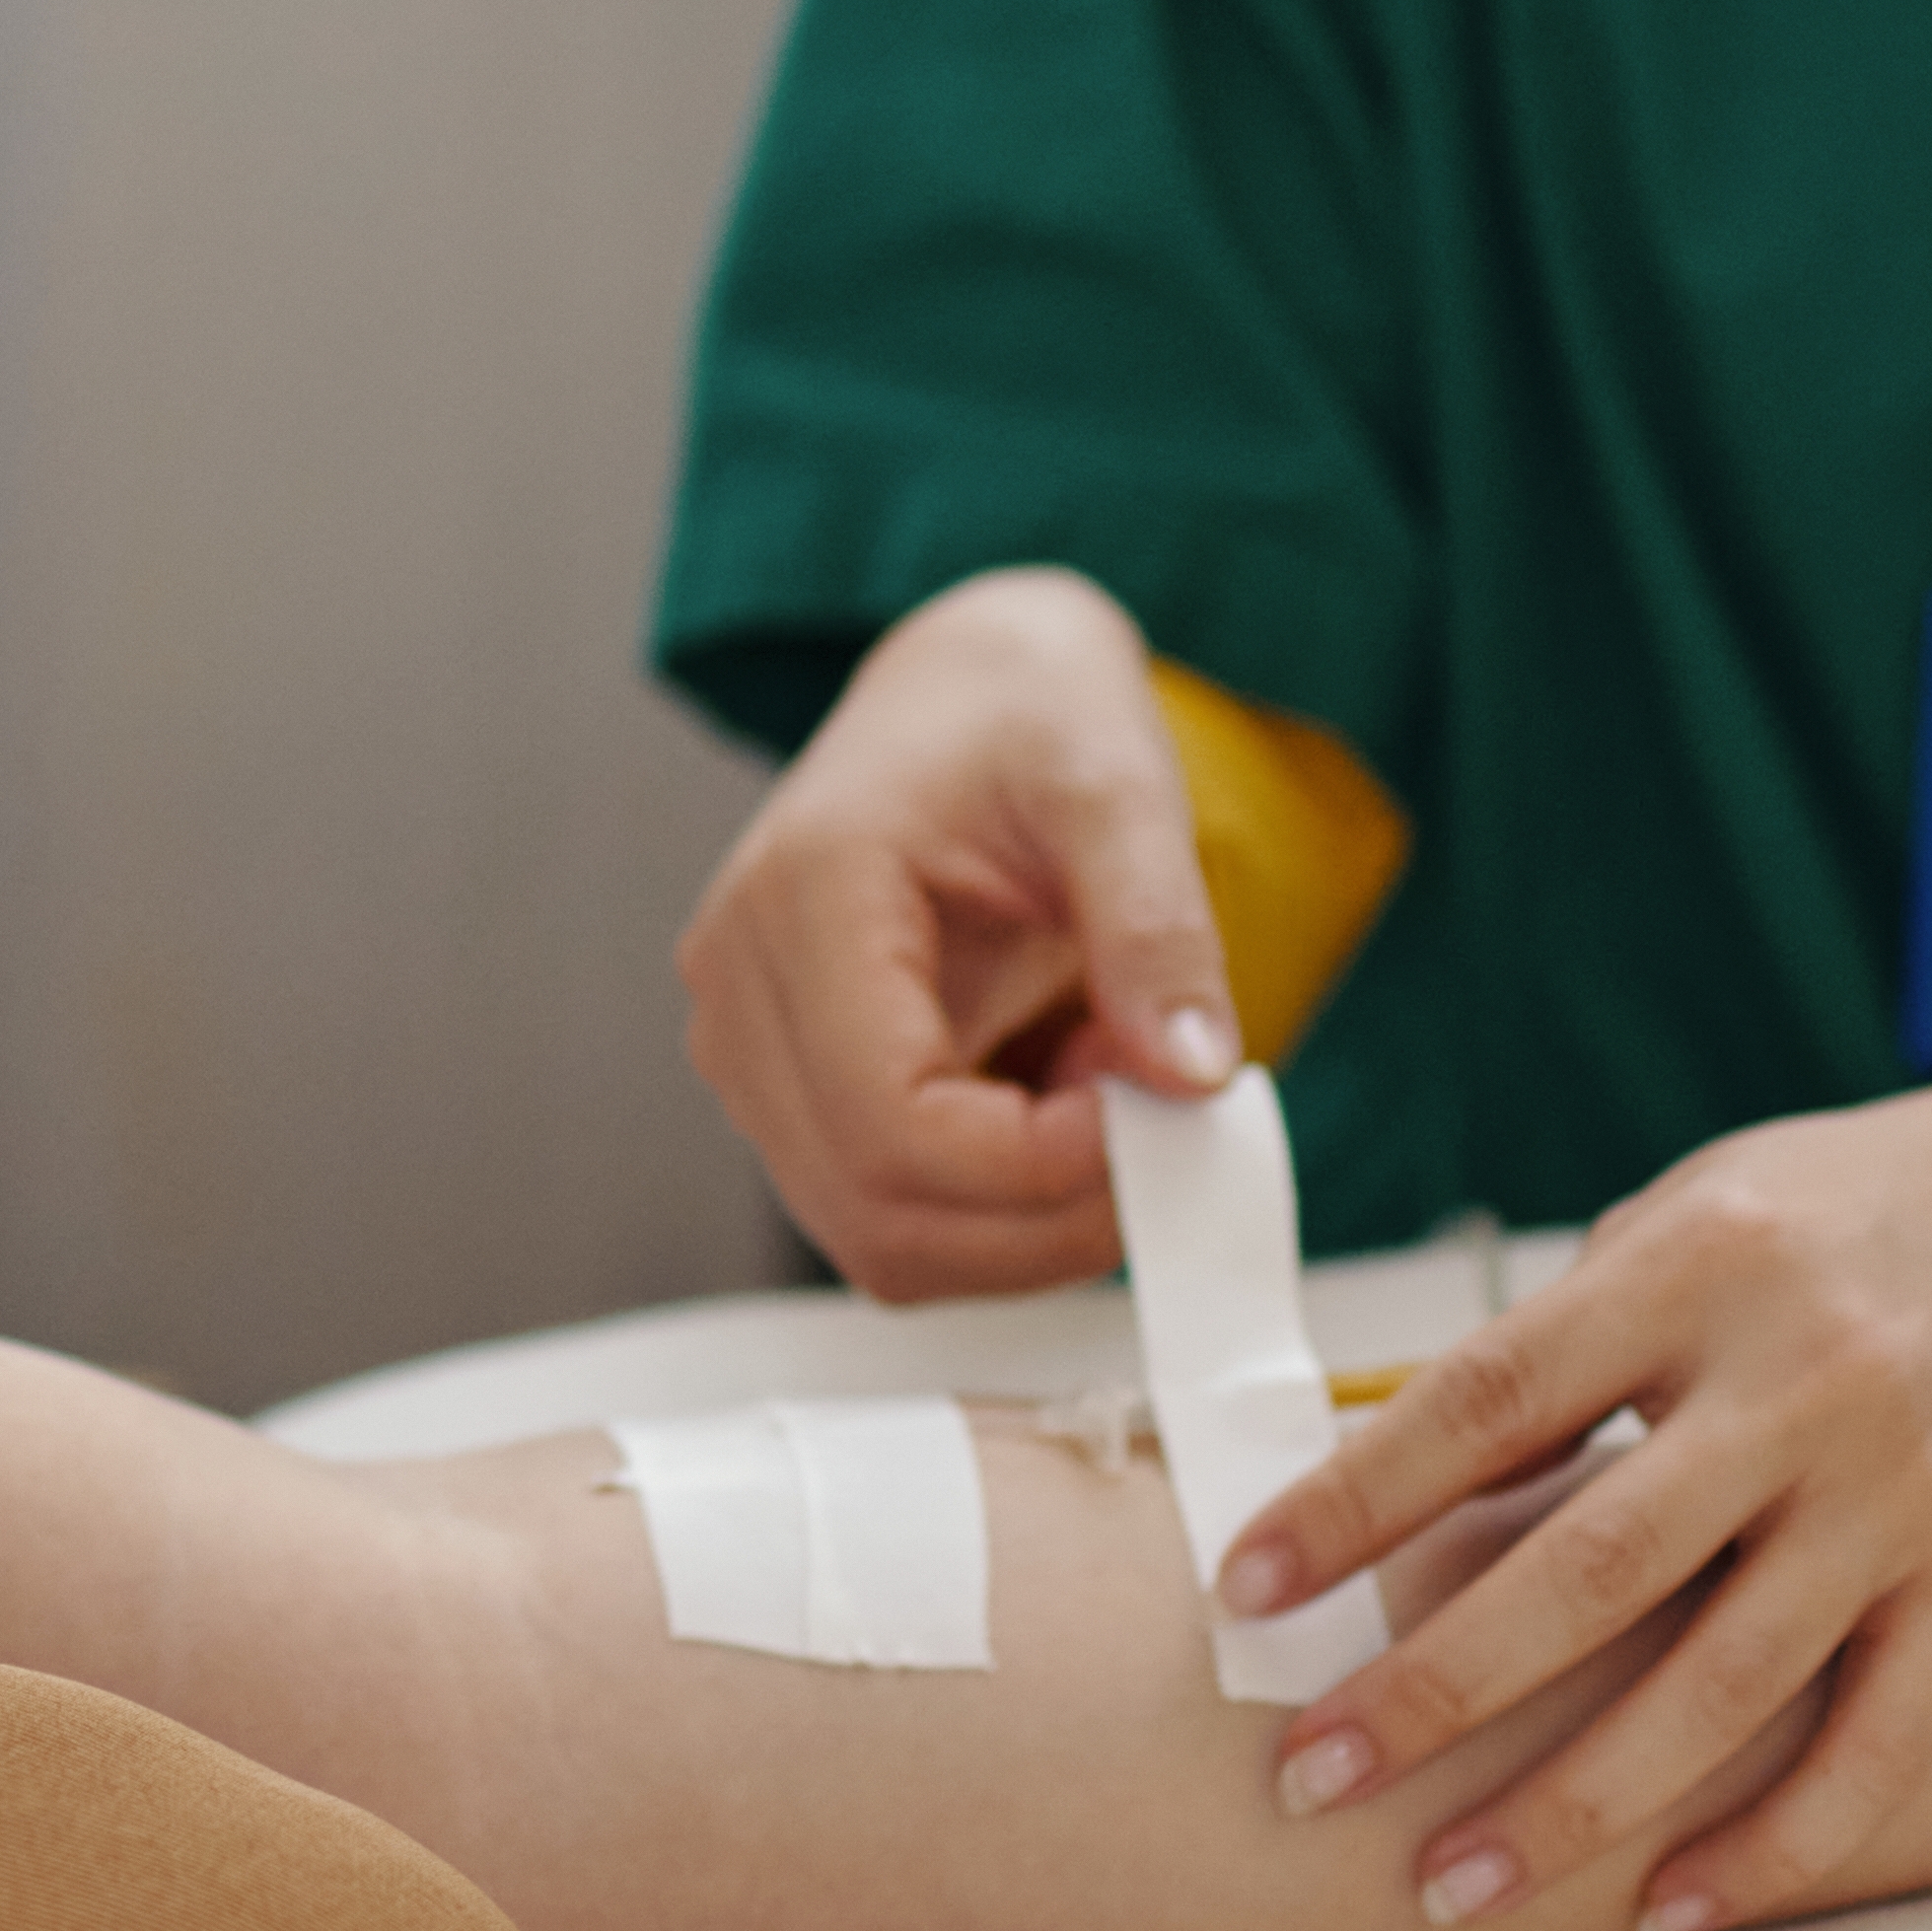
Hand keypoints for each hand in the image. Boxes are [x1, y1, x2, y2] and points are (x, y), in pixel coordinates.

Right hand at [678, 573, 1238, 1298]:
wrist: (966, 693)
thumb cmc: (1024, 719)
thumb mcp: (1118, 787)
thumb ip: (1157, 930)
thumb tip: (1191, 1077)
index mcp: (804, 892)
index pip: (889, 1120)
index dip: (1031, 1167)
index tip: (1153, 1117)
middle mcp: (740, 983)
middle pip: (874, 1209)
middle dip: (1042, 1214)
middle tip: (1157, 1127)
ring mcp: (746, 1046)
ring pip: (877, 1237)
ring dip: (1022, 1217)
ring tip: (1104, 1089)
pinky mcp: (785, 1088)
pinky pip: (887, 1212)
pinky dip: (996, 1205)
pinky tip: (1057, 1100)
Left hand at [1214, 1023, 1931, 1930]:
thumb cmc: (1846, 1213)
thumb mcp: (1694, 1215)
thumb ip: (1569, 1340)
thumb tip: (1396, 1481)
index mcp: (1693, 1268)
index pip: (1484, 1400)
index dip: (1353, 1502)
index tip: (1244, 1590)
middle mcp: (1798, 1386)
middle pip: (1586, 1568)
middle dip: (1434, 1687)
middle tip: (1305, 1779)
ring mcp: (1904, 1496)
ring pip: (1717, 1687)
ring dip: (1573, 1805)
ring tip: (1449, 1887)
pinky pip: (1874, 1745)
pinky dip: (1771, 1844)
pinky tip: (1663, 1911)